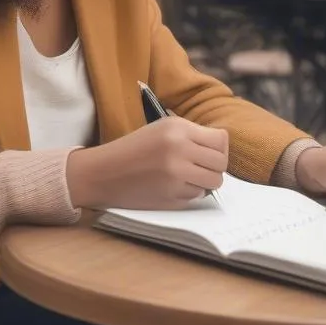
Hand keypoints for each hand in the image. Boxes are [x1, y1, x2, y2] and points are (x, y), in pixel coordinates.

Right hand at [66, 116, 227, 210]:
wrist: (103, 173)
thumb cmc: (132, 149)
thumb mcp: (161, 128)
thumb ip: (191, 134)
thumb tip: (222, 148)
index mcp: (177, 128)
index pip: (220, 139)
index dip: (218, 148)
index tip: (209, 152)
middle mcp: (179, 149)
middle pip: (221, 162)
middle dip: (214, 167)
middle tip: (200, 167)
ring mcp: (176, 174)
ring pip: (214, 181)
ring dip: (204, 181)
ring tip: (187, 177)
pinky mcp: (172, 196)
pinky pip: (197, 196)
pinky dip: (190, 193)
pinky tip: (172, 186)